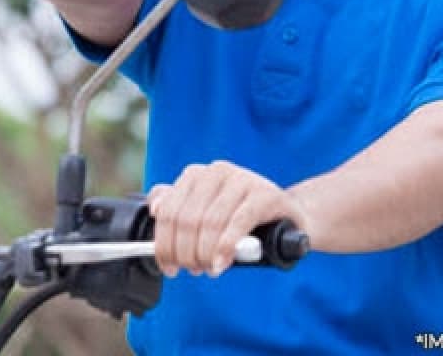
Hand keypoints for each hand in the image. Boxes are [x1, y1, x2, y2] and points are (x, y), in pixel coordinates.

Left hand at [148, 161, 309, 278]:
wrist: (287, 218)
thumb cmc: (241, 220)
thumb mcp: (206, 213)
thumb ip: (179, 209)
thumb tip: (155, 206)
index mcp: (197, 175)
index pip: (168, 211)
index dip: (164, 244)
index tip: (170, 267)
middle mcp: (218, 171)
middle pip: (187, 219)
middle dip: (186, 253)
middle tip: (194, 270)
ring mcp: (243, 179)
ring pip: (210, 223)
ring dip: (205, 254)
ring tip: (210, 269)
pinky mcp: (265, 194)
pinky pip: (238, 223)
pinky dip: (226, 247)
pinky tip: (221, 262)